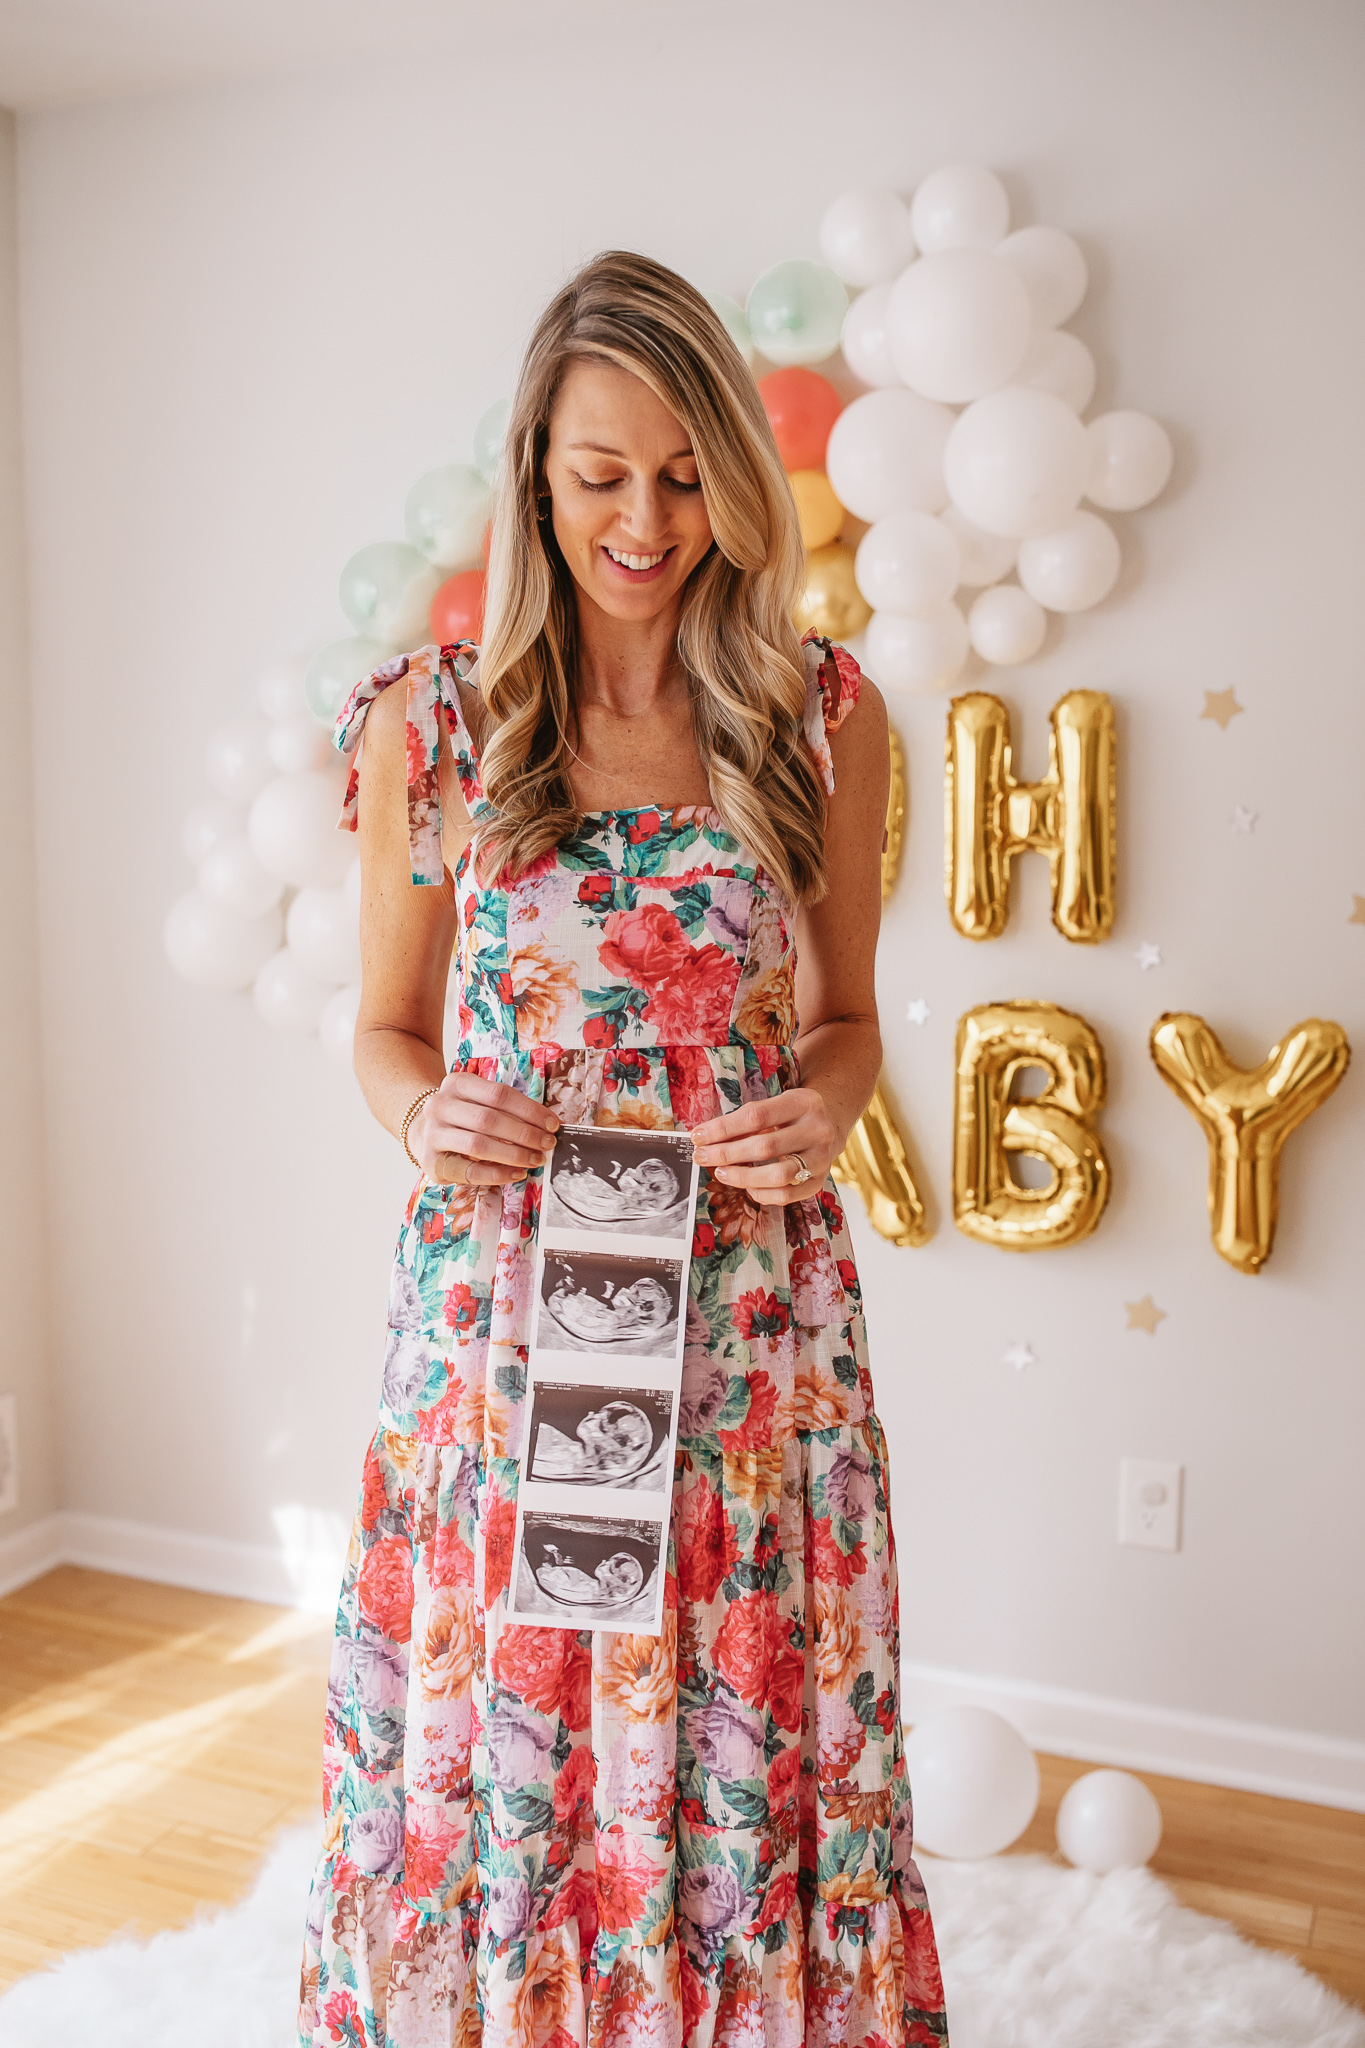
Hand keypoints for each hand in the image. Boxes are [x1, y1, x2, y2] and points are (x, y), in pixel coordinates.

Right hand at [412, 1073, 558, 1186]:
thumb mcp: (477, 1100)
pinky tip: (517, 1174)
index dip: (530, 1110)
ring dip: (514, 1154)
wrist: (421, 1130)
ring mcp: (432, 1133)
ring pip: (479, 1145)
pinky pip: (469, 1170)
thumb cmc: (461, 1115)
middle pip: (489, 1119)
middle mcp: (440, 1105)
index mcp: (457, 1083)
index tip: (552, 1124)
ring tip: (536, 1159)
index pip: (500, 1094)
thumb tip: (546, 1124)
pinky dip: (497, 1173)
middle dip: (524, 1134)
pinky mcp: (431, 1161)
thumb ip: (505, 1108)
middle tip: (548, 1144)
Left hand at [691, 1088, 839, 1206]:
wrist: (832, 1121)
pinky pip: (785, 1195)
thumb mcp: (776, 1104)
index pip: (756, 1116)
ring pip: (777, 1175)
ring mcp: (822, 1158)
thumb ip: (746, 1120)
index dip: (723, 1128)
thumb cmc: (792, 1113)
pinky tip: (745, 1185)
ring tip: (720, 1172)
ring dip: (742, 1176)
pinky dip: (760, 1192)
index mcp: (804, 1103)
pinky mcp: (819, 1181)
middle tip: (702, 1156)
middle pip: (765, 1147)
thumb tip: (706, 1138)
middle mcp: (818, 1130)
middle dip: (726, 1153)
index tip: (698, 1136)